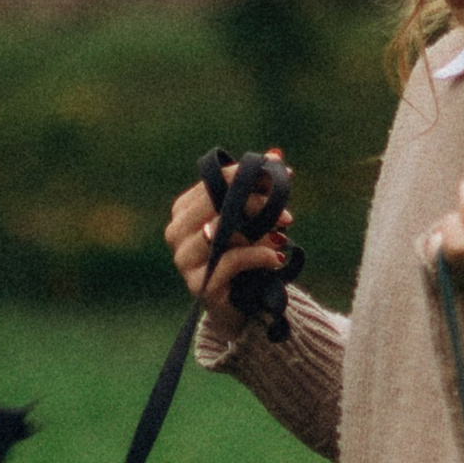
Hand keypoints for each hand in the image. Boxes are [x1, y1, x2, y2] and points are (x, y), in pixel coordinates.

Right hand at [165, 149, 293, 336]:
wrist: (240, 307)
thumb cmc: (244, 258)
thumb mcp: (253, 221)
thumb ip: (260, 189)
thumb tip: (276, 154)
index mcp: (184, 210)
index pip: (216, 180)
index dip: (250, 175)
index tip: (283, 176)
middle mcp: (177, 232)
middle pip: (218, 202)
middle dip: (258, 204)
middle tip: (286, 215)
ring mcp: (184, 260)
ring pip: (222, 230)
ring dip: (259, 232)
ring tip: (281, 238)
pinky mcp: (200, 285)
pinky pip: (231, 260)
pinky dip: (259, 255)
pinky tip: (275, 258)